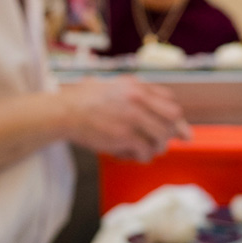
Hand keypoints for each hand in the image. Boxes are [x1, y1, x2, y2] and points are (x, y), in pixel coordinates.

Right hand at [58, 76, 189, 161]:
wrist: (64, 111)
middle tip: (163, 142)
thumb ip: (134, 92)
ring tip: (144, 151)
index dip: (174, 116)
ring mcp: (133, 117)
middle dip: (171, 132)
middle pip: (172, 118)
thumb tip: (153, 106)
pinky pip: (146, 151)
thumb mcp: (113, 86)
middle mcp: (139, 99)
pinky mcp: (125, 135)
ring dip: (156, 147)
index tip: (177, 127)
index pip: (169, 100)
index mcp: (136, 86)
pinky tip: (132, 156)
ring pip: (162, 136)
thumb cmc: (84, 100)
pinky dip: (142, 156)